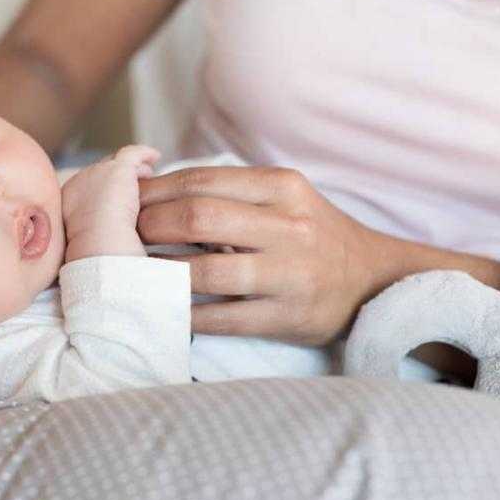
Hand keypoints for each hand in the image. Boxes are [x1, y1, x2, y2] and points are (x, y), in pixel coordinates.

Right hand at [61, 144, 158, 261]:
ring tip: (147, 172)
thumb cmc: (94, 252)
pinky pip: (133, 154)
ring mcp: (98, 173)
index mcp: (70, 201)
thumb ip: (95, 232)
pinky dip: (144, 154)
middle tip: (134, 184)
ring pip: (117, 163)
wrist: (98, 243)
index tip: (115, 198)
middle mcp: (80, 182)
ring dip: (132, 168)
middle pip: (101, 173)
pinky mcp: (119, 169)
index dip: (103, 190)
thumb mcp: (87, 242)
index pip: (89, 189)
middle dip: (117, 178)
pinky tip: (155, 156)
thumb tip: (107, 239)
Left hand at [137, 166, 382, 345]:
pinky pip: (223, 319)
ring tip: (138, 273)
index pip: (201, 181)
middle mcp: (290, 226)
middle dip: (150, 227)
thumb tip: (152, 189)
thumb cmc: (309, 234)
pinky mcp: (289, 317)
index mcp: (282, 187)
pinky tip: (165, 308)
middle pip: (197, 219)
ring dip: (161, 273)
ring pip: (205, 272)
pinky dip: (186, 314)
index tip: (127, 203)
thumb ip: (229, 191)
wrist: (373, 278)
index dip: (154, 192)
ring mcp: (291, 274)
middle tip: (127, 238)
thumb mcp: (281, 198)